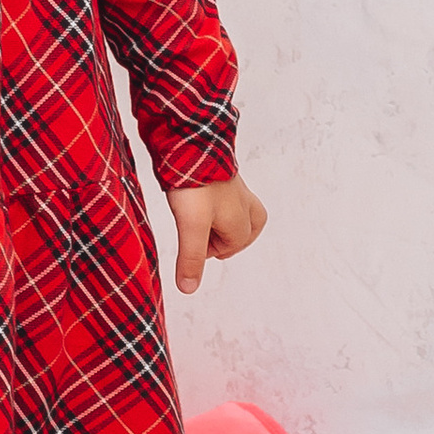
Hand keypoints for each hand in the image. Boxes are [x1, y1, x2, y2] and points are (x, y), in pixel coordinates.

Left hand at [168, 175, 266, 298]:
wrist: (192, 144)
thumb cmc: (196, 185)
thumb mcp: (191, 228)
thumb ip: (191, 259)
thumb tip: (188, 289)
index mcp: (243, 222)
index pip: (227, 249)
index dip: (205, 250)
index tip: (189, 239)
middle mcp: (245, 206)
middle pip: (239, 234)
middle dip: (218, 238)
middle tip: (197, 231)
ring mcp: (237, 189)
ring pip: (237, 213)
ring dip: (219, 219)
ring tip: (199, 216)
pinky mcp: (226, 175)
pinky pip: (227, 196)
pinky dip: (215, 201)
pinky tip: (199, 196)